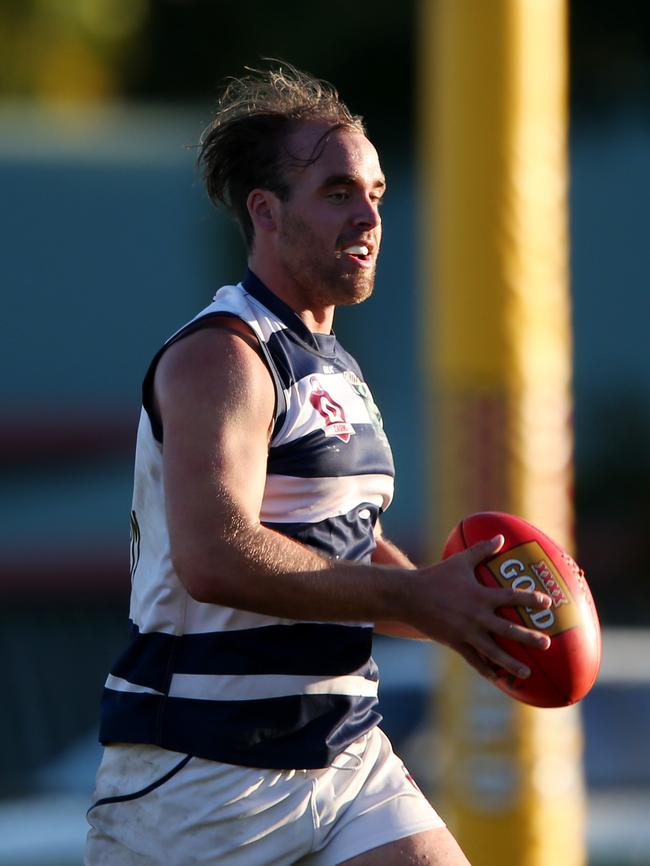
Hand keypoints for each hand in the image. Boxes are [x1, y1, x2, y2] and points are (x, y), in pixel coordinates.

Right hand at [407, 536, 551, 679]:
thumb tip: (500, 537)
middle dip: (529, 637)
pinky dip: (486, 669)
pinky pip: (474, 660)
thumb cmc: (436, 576)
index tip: (547, 603)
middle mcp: (476, 616)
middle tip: (547, 643)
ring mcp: (466, 632)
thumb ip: (482, 550)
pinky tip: (497, 678)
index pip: (511, 597)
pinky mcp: (455, 643)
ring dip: (511, 663)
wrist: (409, 596)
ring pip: (493, 651)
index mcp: (480, 595)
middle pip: (508, 630)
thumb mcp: (460, 560)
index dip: (530, 599)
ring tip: (527, 672)